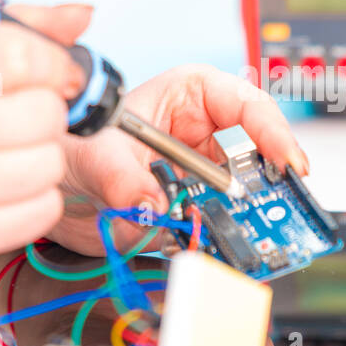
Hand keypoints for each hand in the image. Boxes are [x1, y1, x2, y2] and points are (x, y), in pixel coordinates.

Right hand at [0, 13, 87, 289]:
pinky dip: (33, 200)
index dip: (52, 62)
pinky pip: (43, 211)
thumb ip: (10, 29)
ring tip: (4, 157)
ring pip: (50, 164)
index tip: (49, 73)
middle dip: (45, 112)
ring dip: (40, 159)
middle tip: (17, 119)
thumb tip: (82, 14)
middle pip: (44, 111)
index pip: (18, 52)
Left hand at [30, 27, 309, 255]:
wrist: (59, 189)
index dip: (273, 130)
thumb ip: (120, 179)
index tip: (285, 161)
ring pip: (248, 192)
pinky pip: (226, 222)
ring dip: (251, 216)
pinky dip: (229, 239)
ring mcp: (206, 170)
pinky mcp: (200, 206)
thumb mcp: (94, 155)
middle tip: (282, 209)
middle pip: (258, 152)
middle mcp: (204, 130)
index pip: (245, 103)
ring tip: (256, 237)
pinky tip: (227, 251)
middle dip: (271, 182)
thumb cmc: (78, 147)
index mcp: (188, 95)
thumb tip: (151, 203)